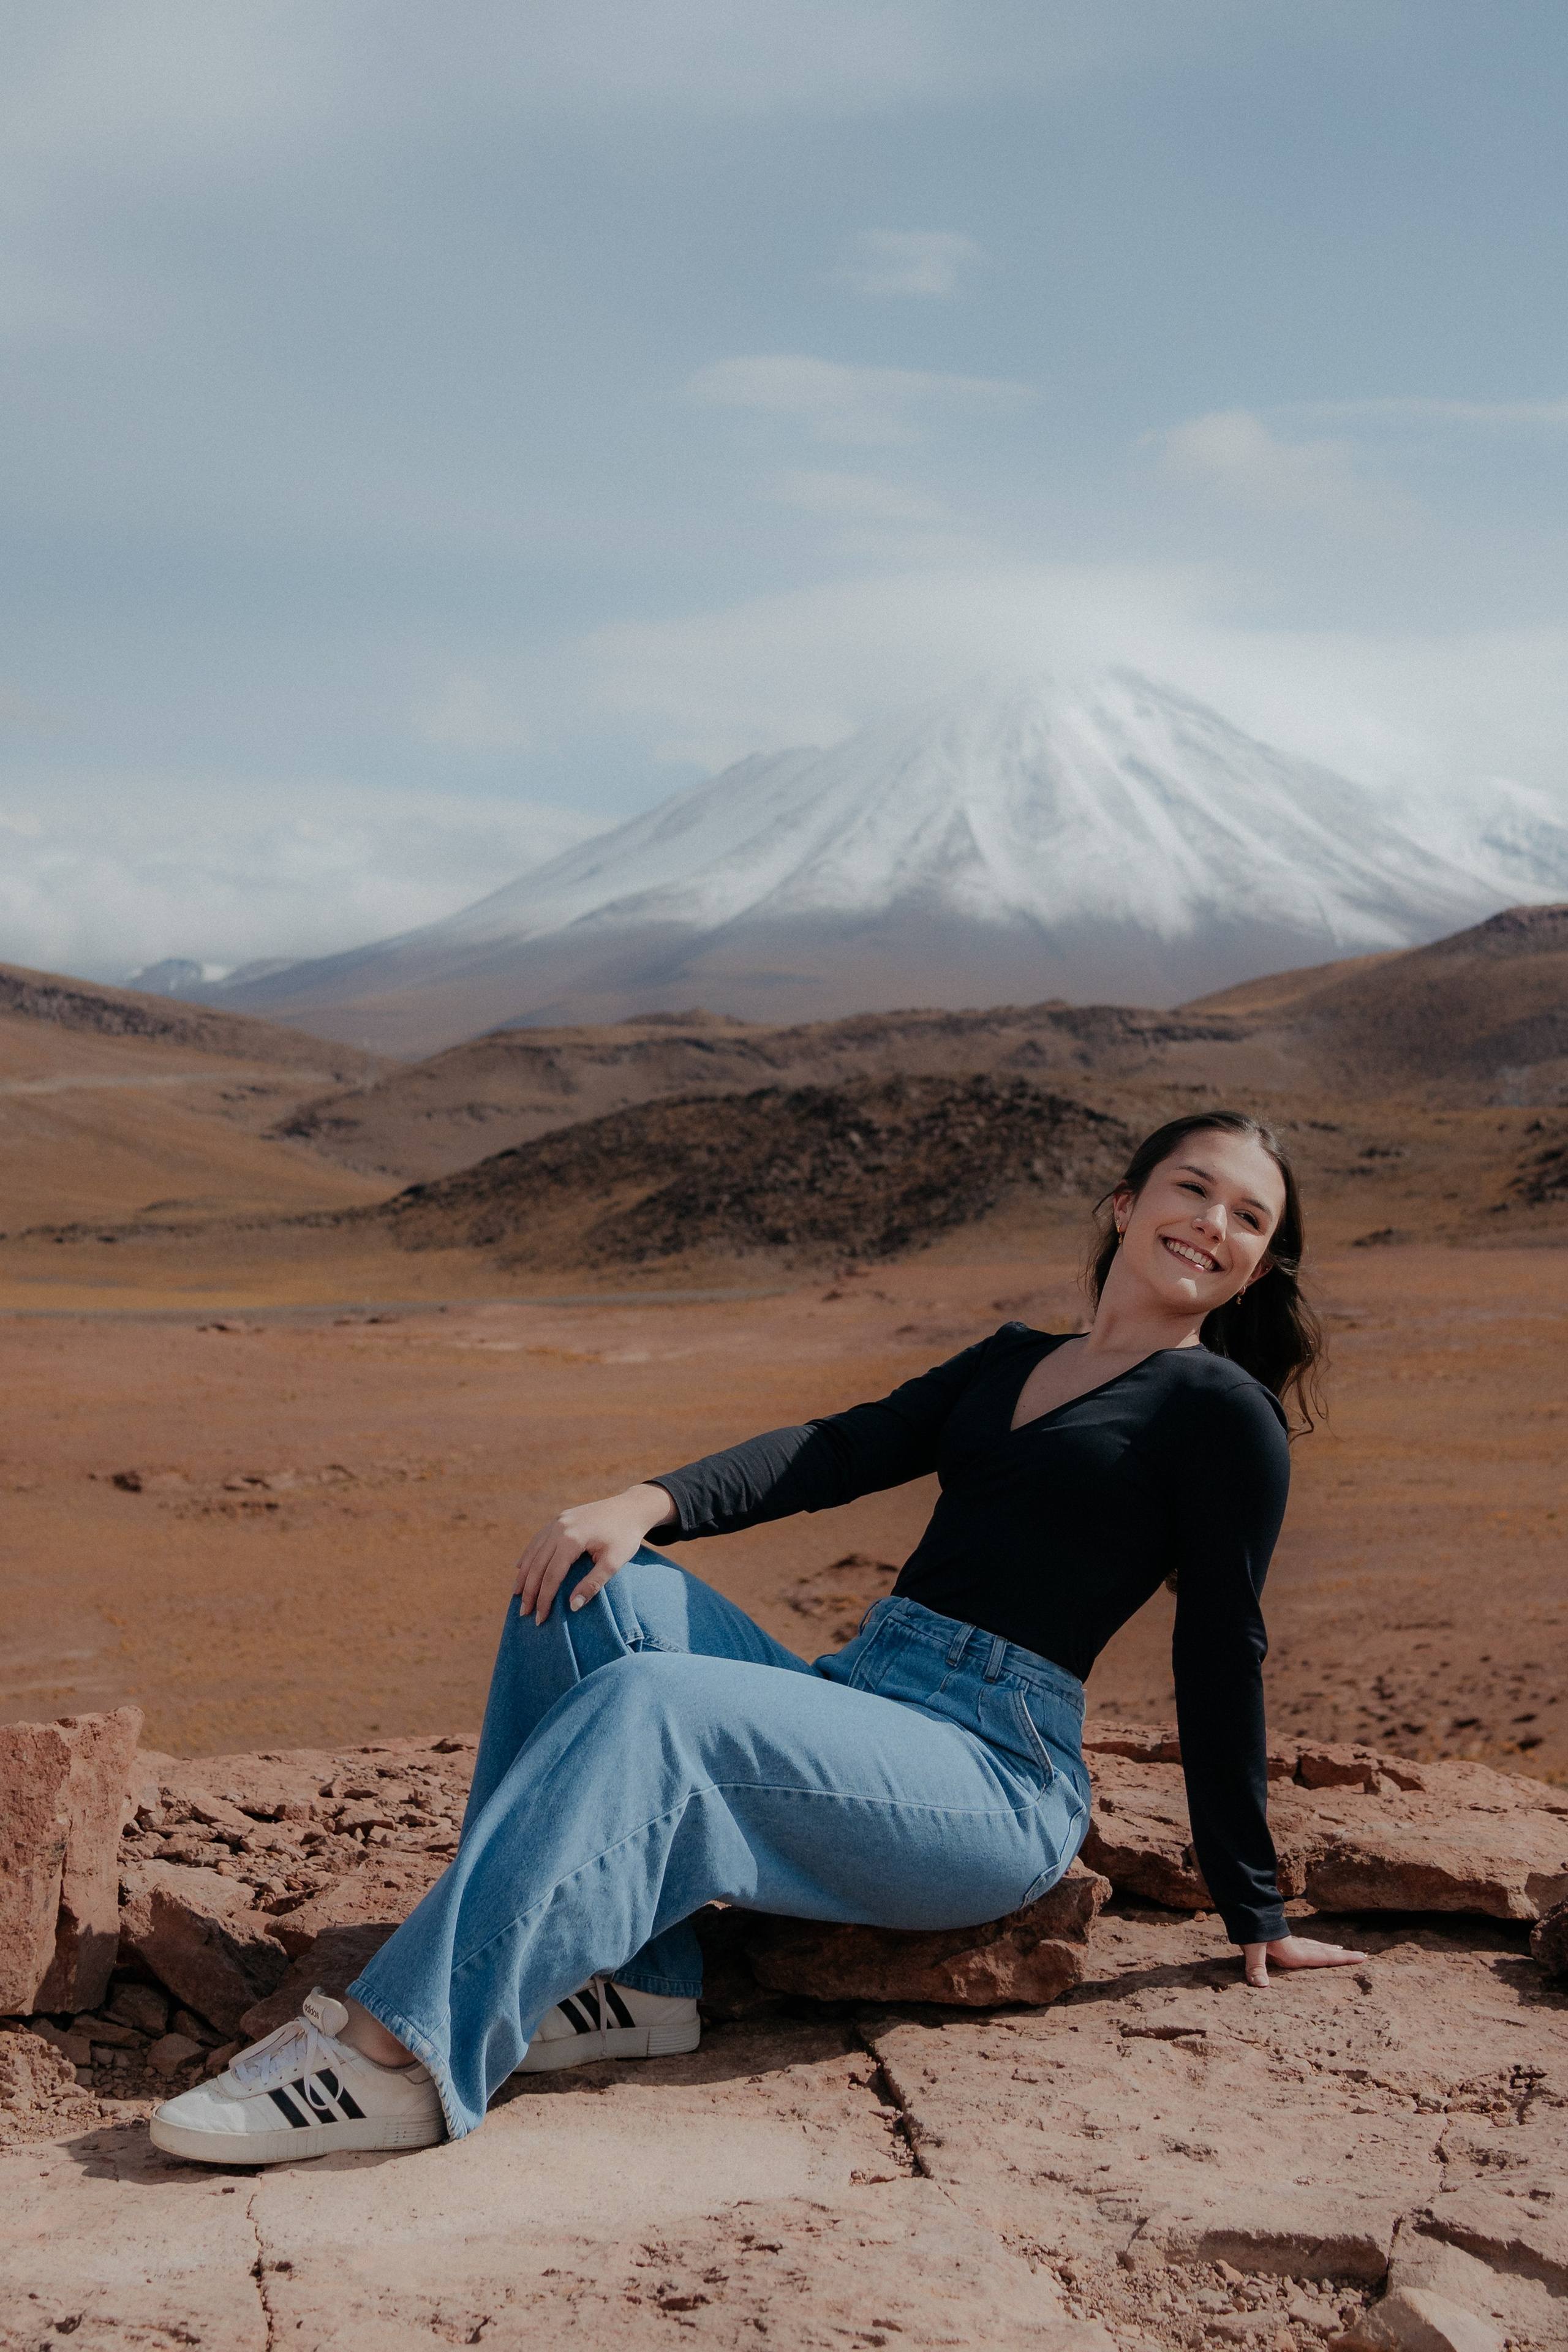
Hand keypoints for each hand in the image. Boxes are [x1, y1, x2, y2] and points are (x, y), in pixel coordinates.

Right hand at [512, 1484, 675, 1624]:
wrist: (632, 1508)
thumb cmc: (626, 1536)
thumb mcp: (615, 1563)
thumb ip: (593, 1584)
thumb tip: (573, 1607)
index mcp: (572, 1539)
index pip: (551, 1575)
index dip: (544, 1599)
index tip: (540, 1618)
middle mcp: (559, 1528)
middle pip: (537, 1565)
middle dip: (529, 1591)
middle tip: (523, 1613)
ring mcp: (558, 1521)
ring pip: (533, 1552)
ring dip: (524, 1574)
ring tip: (517, 1595)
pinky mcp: (560, 1519)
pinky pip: (538, 1540)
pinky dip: (528, 1556)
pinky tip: (520, 1568)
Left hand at [1241, 1933, 1366, 1988]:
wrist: (1243, 1907)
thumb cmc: (1249, 1928)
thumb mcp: (1252, 1947)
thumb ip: (1256, 1966)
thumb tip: (1261, 1985)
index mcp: (1294, 1951)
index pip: (1324, 1957)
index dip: (1343, 1959)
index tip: (1362, 1958)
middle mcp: (1295, 1946)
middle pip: (1324, 1951)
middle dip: (1343, 1954)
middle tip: (1361, 1955)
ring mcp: (1289, 1941)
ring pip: (1314, 1946)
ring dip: (1328, 1948)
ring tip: (1340, 1949)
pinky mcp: (1280, 1938)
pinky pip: (1303, 1944)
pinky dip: (1312, 1945)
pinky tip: (1310, 1945)